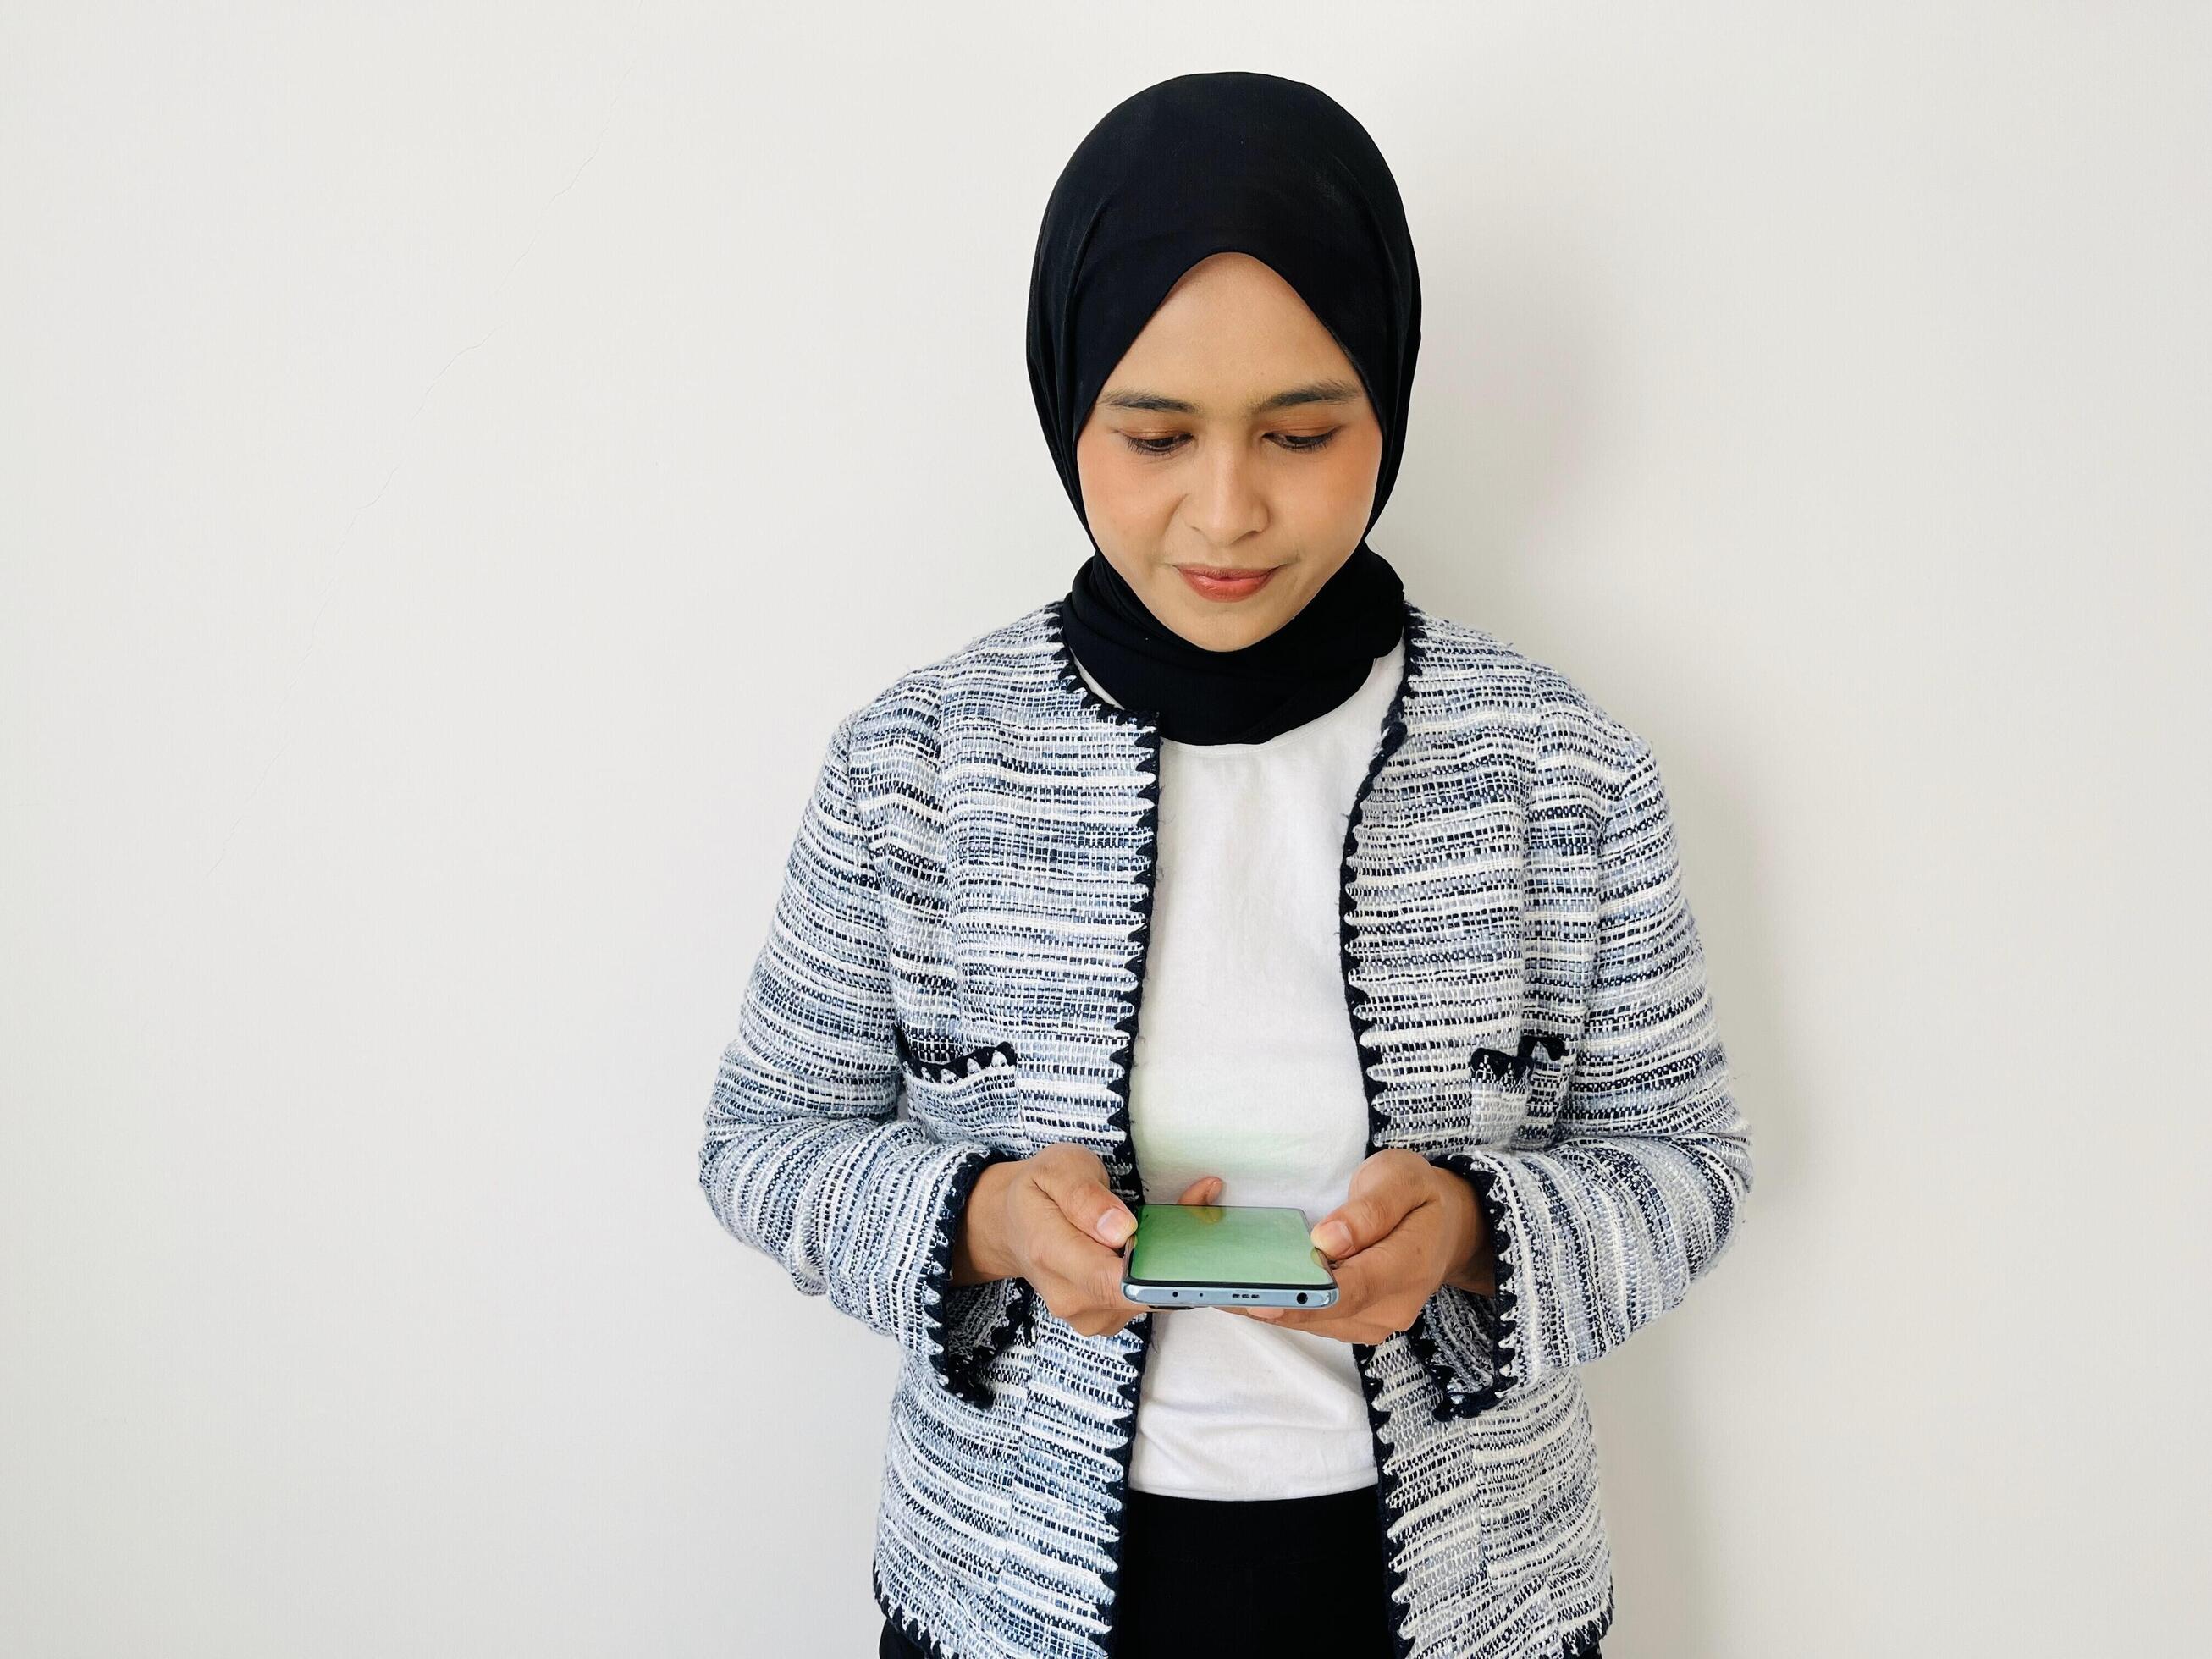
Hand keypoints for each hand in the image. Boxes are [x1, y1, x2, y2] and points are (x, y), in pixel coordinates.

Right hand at [952, 1144, 1221, 1338]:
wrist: (1012, 1224)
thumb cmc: (1039, 1191)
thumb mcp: (1058, 1169)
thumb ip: (1086, 1196)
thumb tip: (1120, 1228)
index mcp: (1051, 1253)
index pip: (1111, 1280)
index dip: (1154, 1263)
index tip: (1182, 1233)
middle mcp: (1068, 1297)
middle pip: (1138, 1294)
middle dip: (1171, 1256)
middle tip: (1190, 1212)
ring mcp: (1086, 1315)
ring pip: (1147, 1300)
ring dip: (1167, 1265)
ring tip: (1162, 1226)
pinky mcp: (1104, 1320)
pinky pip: (1144, 1303)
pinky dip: (1157, 1276)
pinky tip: (1150, 1248)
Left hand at [1222, 1150, 1493, 1341]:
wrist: (1446, 1228)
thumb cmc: (1419, 1197)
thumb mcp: (1403, 1179)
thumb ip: (1370, 1210)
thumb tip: (1327, 1241)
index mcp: (1409, 1266)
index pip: (1352, 1288)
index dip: (1303, 1297)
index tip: (1260, 1298)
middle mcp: (1391, 1308)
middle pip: (1323, 1314)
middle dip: (1270, 1302)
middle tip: (1213, 1290)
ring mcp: (1372, 1322)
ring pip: (1311, 1322)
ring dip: (1267, 1306)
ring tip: (1215, 1288)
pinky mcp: (1354, 1324)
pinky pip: (1311, 1320)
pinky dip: (1278, 1305)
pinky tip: (1241, 1290)